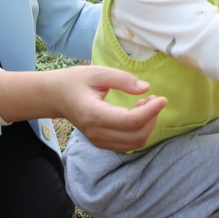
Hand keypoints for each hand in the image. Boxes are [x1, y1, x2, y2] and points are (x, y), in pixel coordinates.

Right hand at [53, 66, 167, 151]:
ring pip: (134, 143)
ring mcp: (98, 141)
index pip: (129, 122)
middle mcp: (96, 132)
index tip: (162, 99)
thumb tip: (146, 89)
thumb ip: (123, 80)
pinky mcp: (102, 143)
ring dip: (147, 126)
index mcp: (93, 114)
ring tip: (146, 105)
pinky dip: (139, 131)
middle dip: (152, 118)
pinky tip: (138, 114)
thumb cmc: (75, 81)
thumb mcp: (98, 73)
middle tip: (154, 99)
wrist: (56, 96)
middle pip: (136, 136)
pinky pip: (128, 144)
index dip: (151, 112)